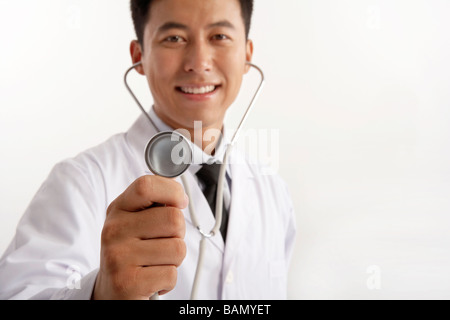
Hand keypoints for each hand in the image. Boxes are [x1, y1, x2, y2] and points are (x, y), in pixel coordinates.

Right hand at [92, 175, 188, 299]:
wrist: (110, 291)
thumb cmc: (132, 253)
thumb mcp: (135, 223)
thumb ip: (155, 206)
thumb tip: (179, 196)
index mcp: (118, 210)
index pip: (146, 186)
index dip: (172, 191)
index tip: (180, 202)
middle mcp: (114, 230)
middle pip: (173, 219)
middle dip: (178, 234)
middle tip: (163, 243)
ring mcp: (118, 256)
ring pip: (177, 248)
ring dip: (174, 260)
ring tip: (156, 263)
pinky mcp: (127, 282)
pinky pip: (171, 274)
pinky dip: (168, 280)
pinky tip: (152, 280)